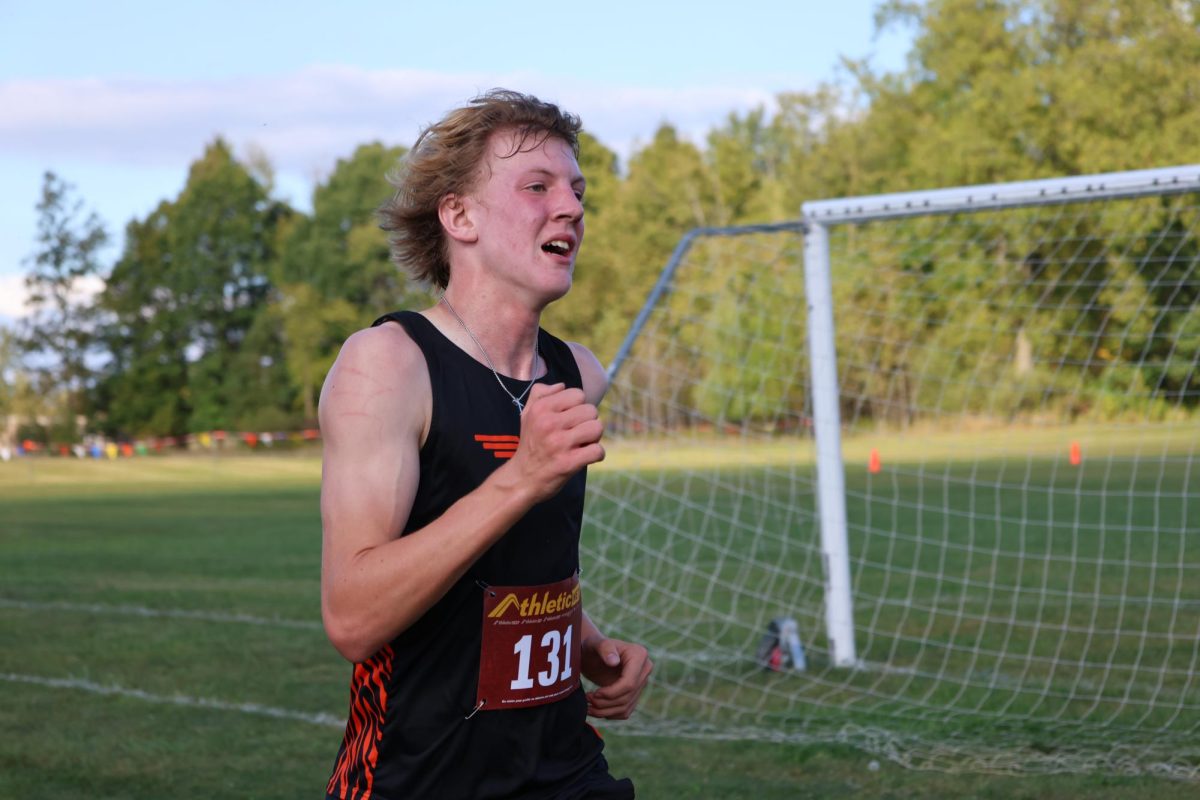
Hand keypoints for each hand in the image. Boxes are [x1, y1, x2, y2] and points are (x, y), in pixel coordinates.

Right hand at [508, 383, 604, 502]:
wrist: (522, 479)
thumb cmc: (529, 444)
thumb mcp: (527, 414)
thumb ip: (540, 393)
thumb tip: (562, 385)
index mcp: (541, 409)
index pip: (578, 394)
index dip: (578, 406)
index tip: (570, 419)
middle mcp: (549, 423)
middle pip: (591, 411)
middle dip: (587, 422)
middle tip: (576, 434)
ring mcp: (559, 443)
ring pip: (597, 428)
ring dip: (593, 438)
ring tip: (581, 444)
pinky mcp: (568, 463)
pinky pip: (597, 450)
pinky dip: (596, 455)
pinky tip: (585, 457)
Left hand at [580, 635, 652, 719]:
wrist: (593, 652)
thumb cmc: (593, 645)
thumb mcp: (596, 644)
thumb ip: (605, 649)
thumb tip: (614, 661)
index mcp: (639, 655)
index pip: (629, 683)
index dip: (611, 693)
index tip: (594, 694)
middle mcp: (645, 669)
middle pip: (627, 697)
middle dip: (605, 703)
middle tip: (587, 699)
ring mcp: (641, 683)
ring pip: (626, 707)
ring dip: (605, 711)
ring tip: (588, 706)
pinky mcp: (635, 694)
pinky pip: (625, 711)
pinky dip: (610, 714)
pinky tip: (595, 710)